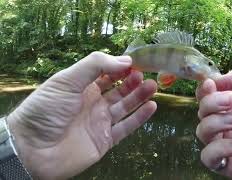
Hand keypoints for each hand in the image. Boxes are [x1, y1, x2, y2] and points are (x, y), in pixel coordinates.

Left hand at [7, 52, 156, 178]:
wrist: (32, 150)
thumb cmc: (45, 110)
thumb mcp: (67, 80)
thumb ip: (95, 65)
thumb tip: (125, 59)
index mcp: (81, 87)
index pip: (105, 73)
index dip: (120, 67)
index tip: (135, 61)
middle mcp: (92, 103)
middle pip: (118, 90)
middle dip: (132, 81)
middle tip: (145, 74)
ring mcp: (99, 122)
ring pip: (125, 107)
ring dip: (139, 96)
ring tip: (152, 86)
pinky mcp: (104, 140)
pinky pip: (126, 127)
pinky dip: (139, 117)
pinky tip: (151, 106)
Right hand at [196, 68, 231, 179]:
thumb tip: (217, 78)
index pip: (209, 98)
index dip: (204, 90)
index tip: (211, 84)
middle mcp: (231, 127)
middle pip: (202, 113)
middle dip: (212, 103)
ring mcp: (230, 147)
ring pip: (202, 133)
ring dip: (215, 122)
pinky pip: (210, 158)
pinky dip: (219, 149)